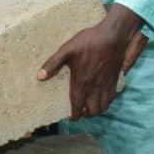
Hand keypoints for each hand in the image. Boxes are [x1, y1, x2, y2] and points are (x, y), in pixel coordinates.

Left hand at [38, 4, 144, 119]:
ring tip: (90, 106)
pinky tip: (102, 97)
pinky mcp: (115, 80)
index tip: (72, 117)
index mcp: (81, 82)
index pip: (78, 105)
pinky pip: (112, 98)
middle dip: (86, 114)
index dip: (74, 115)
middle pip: (93, 111)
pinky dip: (106, 102)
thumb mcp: (67, 50)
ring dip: (97, 110)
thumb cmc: (89, 42)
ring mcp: (106, 84)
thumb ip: (53, 63)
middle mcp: (94, 87)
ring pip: (104, 107)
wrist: (112, 36)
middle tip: (81, 111)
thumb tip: (39, 76)